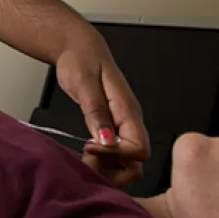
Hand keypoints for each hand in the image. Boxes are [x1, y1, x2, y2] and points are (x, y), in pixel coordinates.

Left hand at [55, 36, 149, 187]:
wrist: (78, 48)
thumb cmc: (80, 60)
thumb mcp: (84, 84)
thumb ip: (96, 112)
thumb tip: (106, 140)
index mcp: (128, 109)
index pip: (139, 149)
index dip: (116, 155)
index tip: (90, 147)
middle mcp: (130, 120)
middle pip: (138, 162)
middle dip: (115, 169)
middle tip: (88, 159)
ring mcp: (123, 125)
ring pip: (128, 161)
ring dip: (108, 168)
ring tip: (86, 156)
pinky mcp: (114, 127)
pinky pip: (117, 153)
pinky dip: (104, 160)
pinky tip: (88, 152)